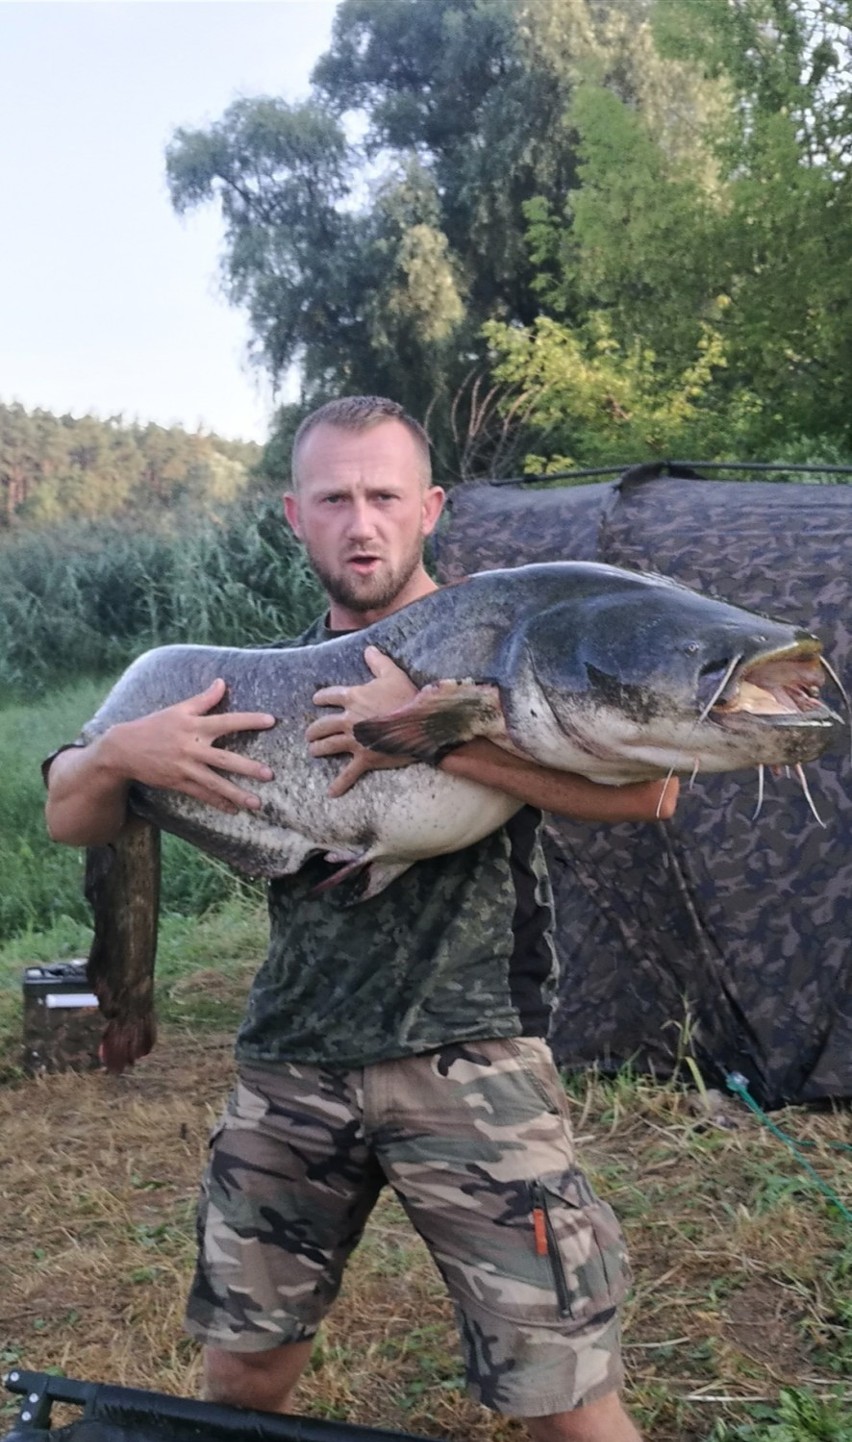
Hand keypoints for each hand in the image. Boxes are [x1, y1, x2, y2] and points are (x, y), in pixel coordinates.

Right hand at [108, 678, 276, 812]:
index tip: (271, 720)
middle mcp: (192, 748)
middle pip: (224, 758)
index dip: (249, 720)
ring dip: (236, 794)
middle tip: (269, 774)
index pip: (227, 721)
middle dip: (247, 768)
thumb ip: (203, 699)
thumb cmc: (154, 725)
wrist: (124, 749)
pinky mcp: (178, 783)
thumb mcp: (178, 709)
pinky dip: (218, 802)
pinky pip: (202, 795)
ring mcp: (185, 767)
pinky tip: (234, 810)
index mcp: (194, 726)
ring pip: (215, 782)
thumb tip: (222, 682)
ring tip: (256, 803)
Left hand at [308, 645, 418, 797]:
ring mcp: (355, 741)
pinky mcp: (365, 758)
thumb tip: (368, 649)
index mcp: (353, 697)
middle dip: (313, 730)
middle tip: (309, 734)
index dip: (321, 697)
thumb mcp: (393, 674)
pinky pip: (349, 773)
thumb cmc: (408, 697)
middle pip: (322, 725)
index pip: (329, 696)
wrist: (420, 723)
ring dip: (317, 749)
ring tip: (313, 751)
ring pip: (328, 746)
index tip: (316, 700)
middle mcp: (349, 719)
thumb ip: (378, 661)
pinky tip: (331, 793)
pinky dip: (340, 784)